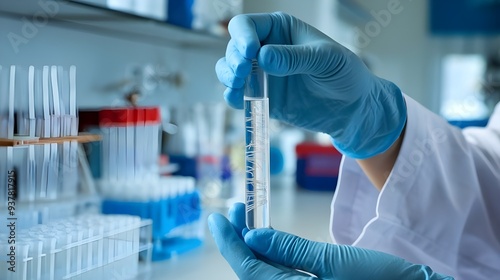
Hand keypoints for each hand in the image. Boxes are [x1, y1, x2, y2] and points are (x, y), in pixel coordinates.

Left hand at [208, 203, 453, 279]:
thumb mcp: (335, 262)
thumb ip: (291, 251)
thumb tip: (253, 237)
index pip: (250, 271)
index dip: (230, 243)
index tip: (217, 218)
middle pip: (255, 273)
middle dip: (241, 241)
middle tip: (235, 210)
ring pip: (268, 274)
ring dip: (256, 246)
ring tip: (248, 217)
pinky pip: (284, 276)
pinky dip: (274, 255)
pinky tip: (270, 238)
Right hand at [215, 12, 405, 158]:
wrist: (352, 108)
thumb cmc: (344, 74)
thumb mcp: (325, 60)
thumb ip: (295, 57)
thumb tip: (263, 57)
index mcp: (280, 30)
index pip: (247, 26)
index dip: (242, 37)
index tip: (249, 52)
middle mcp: (265, 49)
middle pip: (234, 47)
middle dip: (233, 58)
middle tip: (241, 72)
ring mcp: (261, 74)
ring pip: (229, 69)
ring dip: (227, 76)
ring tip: (237, 83)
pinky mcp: (261, 97)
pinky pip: (238, 94)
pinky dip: (233, 96)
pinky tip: (238, 98)